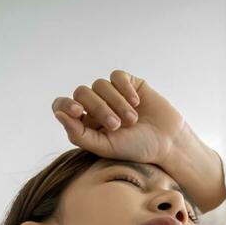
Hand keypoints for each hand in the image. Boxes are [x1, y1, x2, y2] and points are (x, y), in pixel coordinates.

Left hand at [50, 70, 189, 165]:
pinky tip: (137, 103)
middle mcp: (95, 105)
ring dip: (116, 103)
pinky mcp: (128, 83)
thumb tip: (58, 114)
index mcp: (85, 122)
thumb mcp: (105, 147)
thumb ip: (78, 134)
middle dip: (99, 108)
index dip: (65, 104)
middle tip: (116, 125)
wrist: (167, 141)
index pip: (62, 105)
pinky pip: (117, 76)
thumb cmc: (135, 148)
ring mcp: (111, 93)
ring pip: (100, 85)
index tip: (77, 111)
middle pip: (81, 93)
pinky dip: (125, 89)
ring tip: (132, 120)